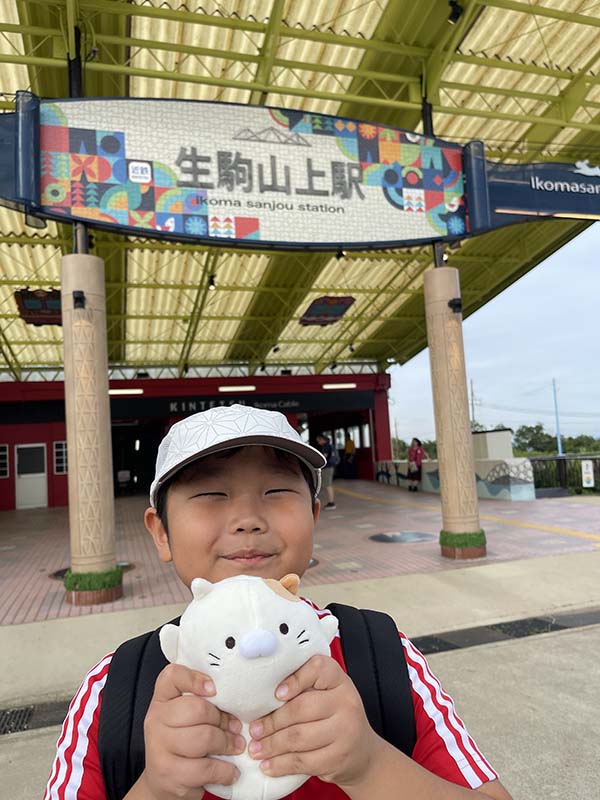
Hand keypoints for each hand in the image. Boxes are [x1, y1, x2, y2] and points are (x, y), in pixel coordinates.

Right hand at [138, 663, 244, 799]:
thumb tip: (234, 701)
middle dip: (222, 719)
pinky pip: (206, 768)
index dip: (195, 678)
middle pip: (197, 708)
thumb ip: (201, 702)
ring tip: (236, 746)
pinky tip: (231, 770)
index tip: (214, 689)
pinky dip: (225, 770)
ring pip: (204, 737)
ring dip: (227, 743)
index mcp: (162, 699)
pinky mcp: (169, 773)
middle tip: (235, 727)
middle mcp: (156, 719)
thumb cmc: (181, 741)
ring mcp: (159, 747)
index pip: (172, 676)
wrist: (163, 781)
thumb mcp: (185, 716)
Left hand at [247, 655, 383, 788]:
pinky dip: (281, 764)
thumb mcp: (328, 694)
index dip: (295, 679)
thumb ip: (305, 688)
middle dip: (272, 721)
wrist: (362, 752)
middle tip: (254, 729)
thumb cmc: (336, 717)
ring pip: (298, 737)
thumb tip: (263, 694)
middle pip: (301, 708)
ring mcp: (345, 732)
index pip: (318, 669)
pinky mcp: (338, 758)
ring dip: (272, 745)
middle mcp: (346, 703)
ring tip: (256, 748)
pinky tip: (268, 765)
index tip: (276, 693)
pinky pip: (303, 762)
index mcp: (340, 681)